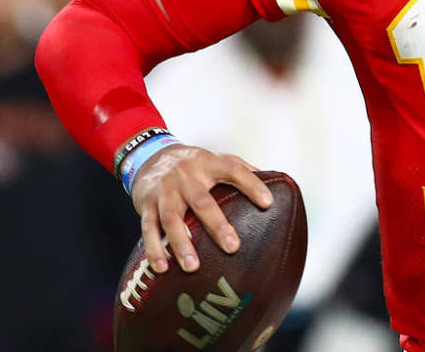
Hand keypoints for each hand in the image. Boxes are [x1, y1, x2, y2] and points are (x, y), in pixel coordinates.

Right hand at [129, 144, 272, 273]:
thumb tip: (279, 181)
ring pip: (172, 218)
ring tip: (193, 267)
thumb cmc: (194, 164)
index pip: (234, 170)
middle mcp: (187, 175)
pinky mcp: (146, 204)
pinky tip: (162, 267)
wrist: (149, 156)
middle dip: (217, 225)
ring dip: (181, 244)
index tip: (267, 203)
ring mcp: (165, 190)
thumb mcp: (217, 159)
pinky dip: (154, 248)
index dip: (251, 185)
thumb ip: (243, 170)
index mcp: (209, 163)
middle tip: (233, 248)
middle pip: (202, 201)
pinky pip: (149, 228)